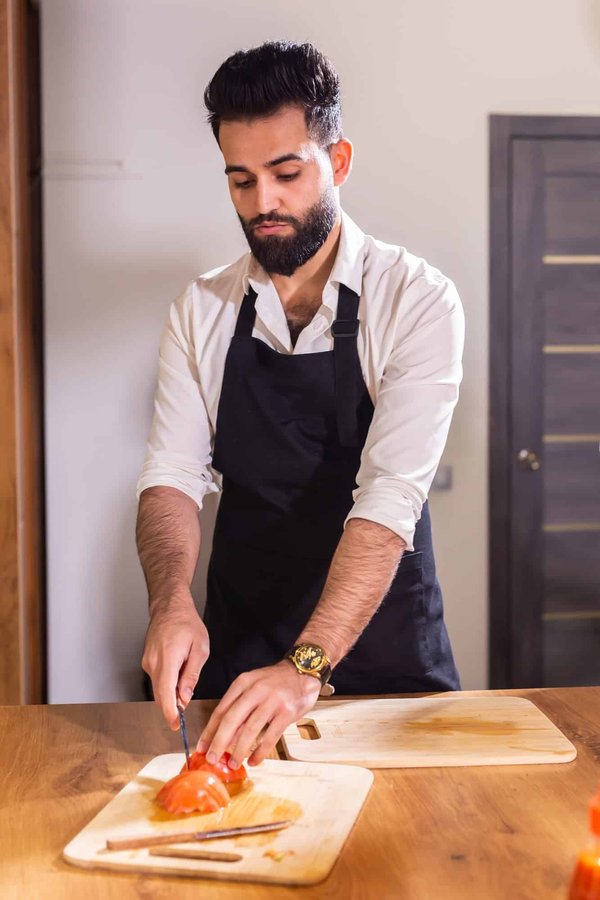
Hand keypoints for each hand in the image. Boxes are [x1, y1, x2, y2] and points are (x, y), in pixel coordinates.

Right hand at [142, 591, 208, 729]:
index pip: (166, 692)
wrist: (169, 606)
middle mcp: (153, 662)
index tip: (176, 726)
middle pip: (160, 695)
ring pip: (158, 688)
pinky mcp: (146, 661)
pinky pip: (157, 679)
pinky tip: (177, 674)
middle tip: (185, 712)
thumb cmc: (187, 623)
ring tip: (185, 682)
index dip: (170, 712)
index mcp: (168, 658)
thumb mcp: (200, 648)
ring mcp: (147, 662)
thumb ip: (192, 675)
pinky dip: (167, 683)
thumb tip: (185, 698)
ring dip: (170, 694)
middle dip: (172, 707)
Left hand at [197, 661, 320, 767]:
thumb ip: (239, 707)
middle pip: (232, 719)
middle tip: (211, 759)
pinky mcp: (287, 712)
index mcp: (243, 683)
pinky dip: (260, 751)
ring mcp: (272, 701)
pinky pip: (270, 736)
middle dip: (219, 742)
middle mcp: (255, 690)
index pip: (221, 709)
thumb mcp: (253, 686)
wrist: (302, 671)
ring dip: (239, 750)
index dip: (209, 731)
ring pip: (250, 729)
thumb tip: (223, 736)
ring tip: (233, 764)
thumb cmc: (274, 682)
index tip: (201, 747)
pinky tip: (254, 761)